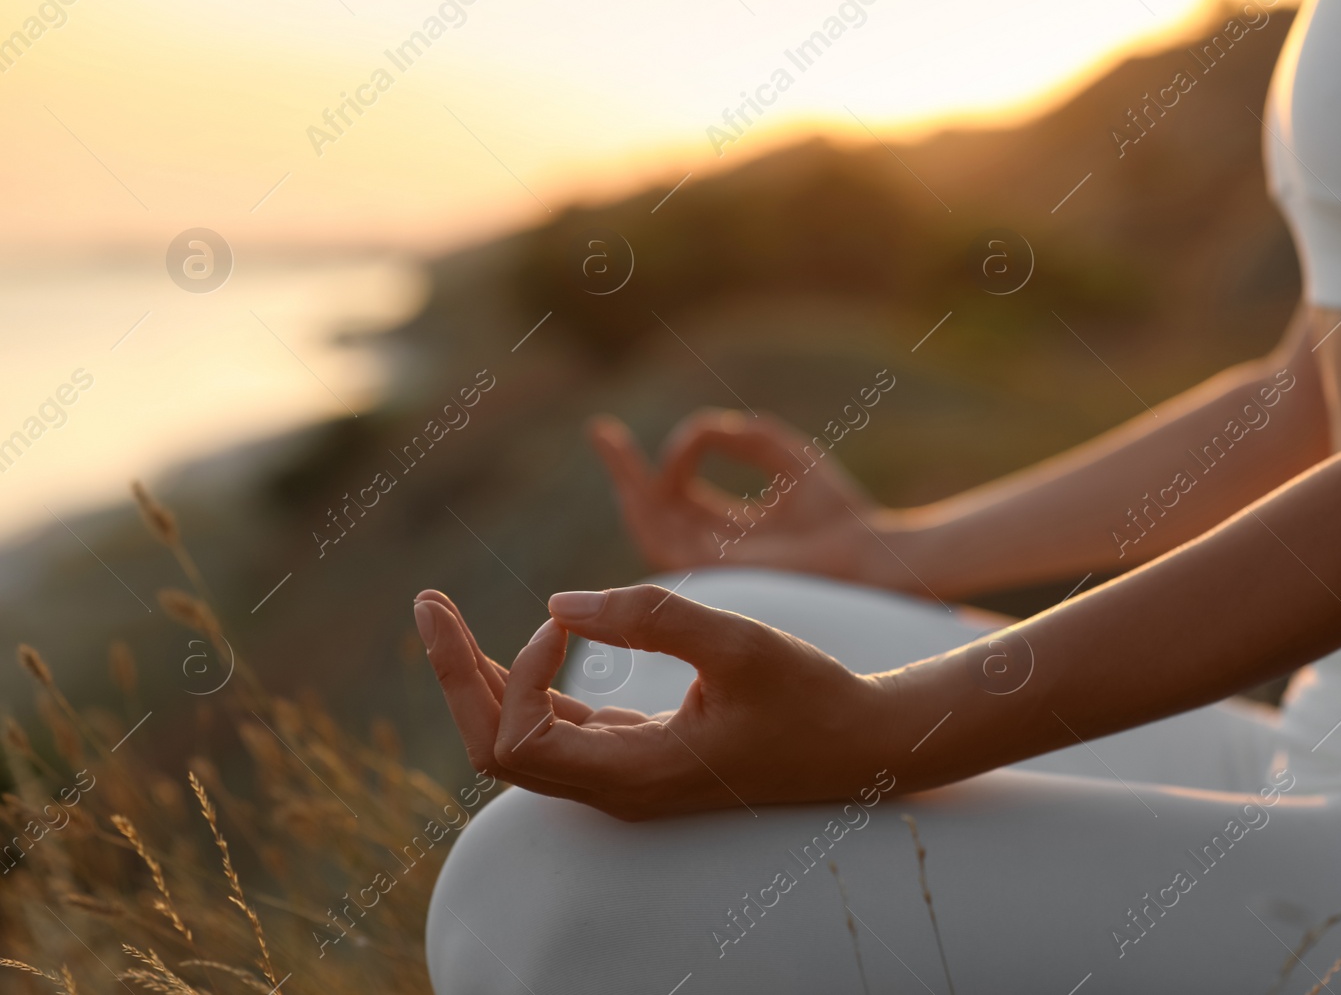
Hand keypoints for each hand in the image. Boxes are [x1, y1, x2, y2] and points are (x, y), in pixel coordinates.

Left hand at [414, 585, 898, 819]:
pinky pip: (560, 728)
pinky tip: (528, 640)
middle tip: (425, 603)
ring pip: (521, 738)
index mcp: (632, 775)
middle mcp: (616, 787)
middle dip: (455, 674)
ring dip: (481, 677)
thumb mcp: (739, 642)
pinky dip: (529, 682)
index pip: (516, 741)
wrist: (864, 742)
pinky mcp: (640, 755)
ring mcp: (625, 776)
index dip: (515, 673)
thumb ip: (651, 616)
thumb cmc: (810, 696)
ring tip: (444, 616)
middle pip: (495, 746)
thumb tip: (558, 603)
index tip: (564, 618)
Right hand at [588, 410, 892, 581]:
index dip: (651, 463)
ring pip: (651, 529)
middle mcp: (715, 549)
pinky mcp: (714, 574)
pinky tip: (646, 477)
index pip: (677, 496)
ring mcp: (713, 566)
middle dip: (624, 474)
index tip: (627, 431)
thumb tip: (696, 431)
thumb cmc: (838, 511)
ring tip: (612, 447)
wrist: (866, 554)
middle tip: (599, 432)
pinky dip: (650, 511)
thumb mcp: (786, 456)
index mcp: (731, 528)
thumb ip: (740, 437)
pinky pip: (666, 544)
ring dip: (628, 488)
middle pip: (655, 512)